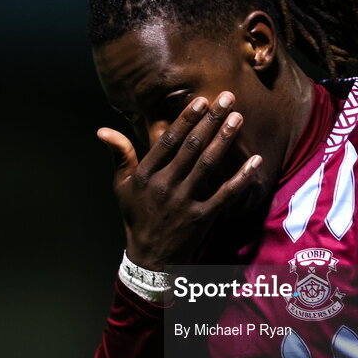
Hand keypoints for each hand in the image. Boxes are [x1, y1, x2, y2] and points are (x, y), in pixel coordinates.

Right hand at [97, 92, 261, 270]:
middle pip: (191, 148)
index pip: (167, 142)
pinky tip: (255, 161)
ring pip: (207, 166)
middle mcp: (164, 186)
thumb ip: (120, 156)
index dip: (185, 120)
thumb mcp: (122, 187)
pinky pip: (225, 194)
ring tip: (238, 119)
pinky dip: (241, 178)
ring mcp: (184, 202)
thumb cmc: (137, 217)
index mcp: (145, 175)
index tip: (201, 101)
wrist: (150, 258)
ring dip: (224, 140)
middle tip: (227, 98)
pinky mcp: (202, 218)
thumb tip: (103, 130)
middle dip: (210, 121)